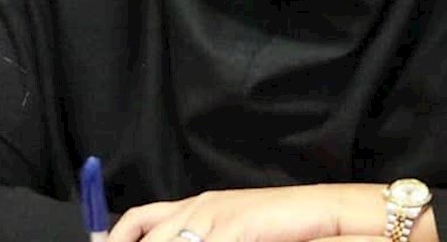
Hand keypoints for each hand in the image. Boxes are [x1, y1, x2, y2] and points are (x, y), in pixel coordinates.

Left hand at [109, 183, 399, 241]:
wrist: (329, 214)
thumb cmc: (282, 229)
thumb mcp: (231, 234)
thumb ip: (201, 238)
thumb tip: (168, 241)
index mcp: (196, 208)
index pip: (139, 221)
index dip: (117, 237)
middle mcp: (201, 208)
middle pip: (147, 233)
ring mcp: (218, 214)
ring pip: (172, 240)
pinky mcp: (237, 224)